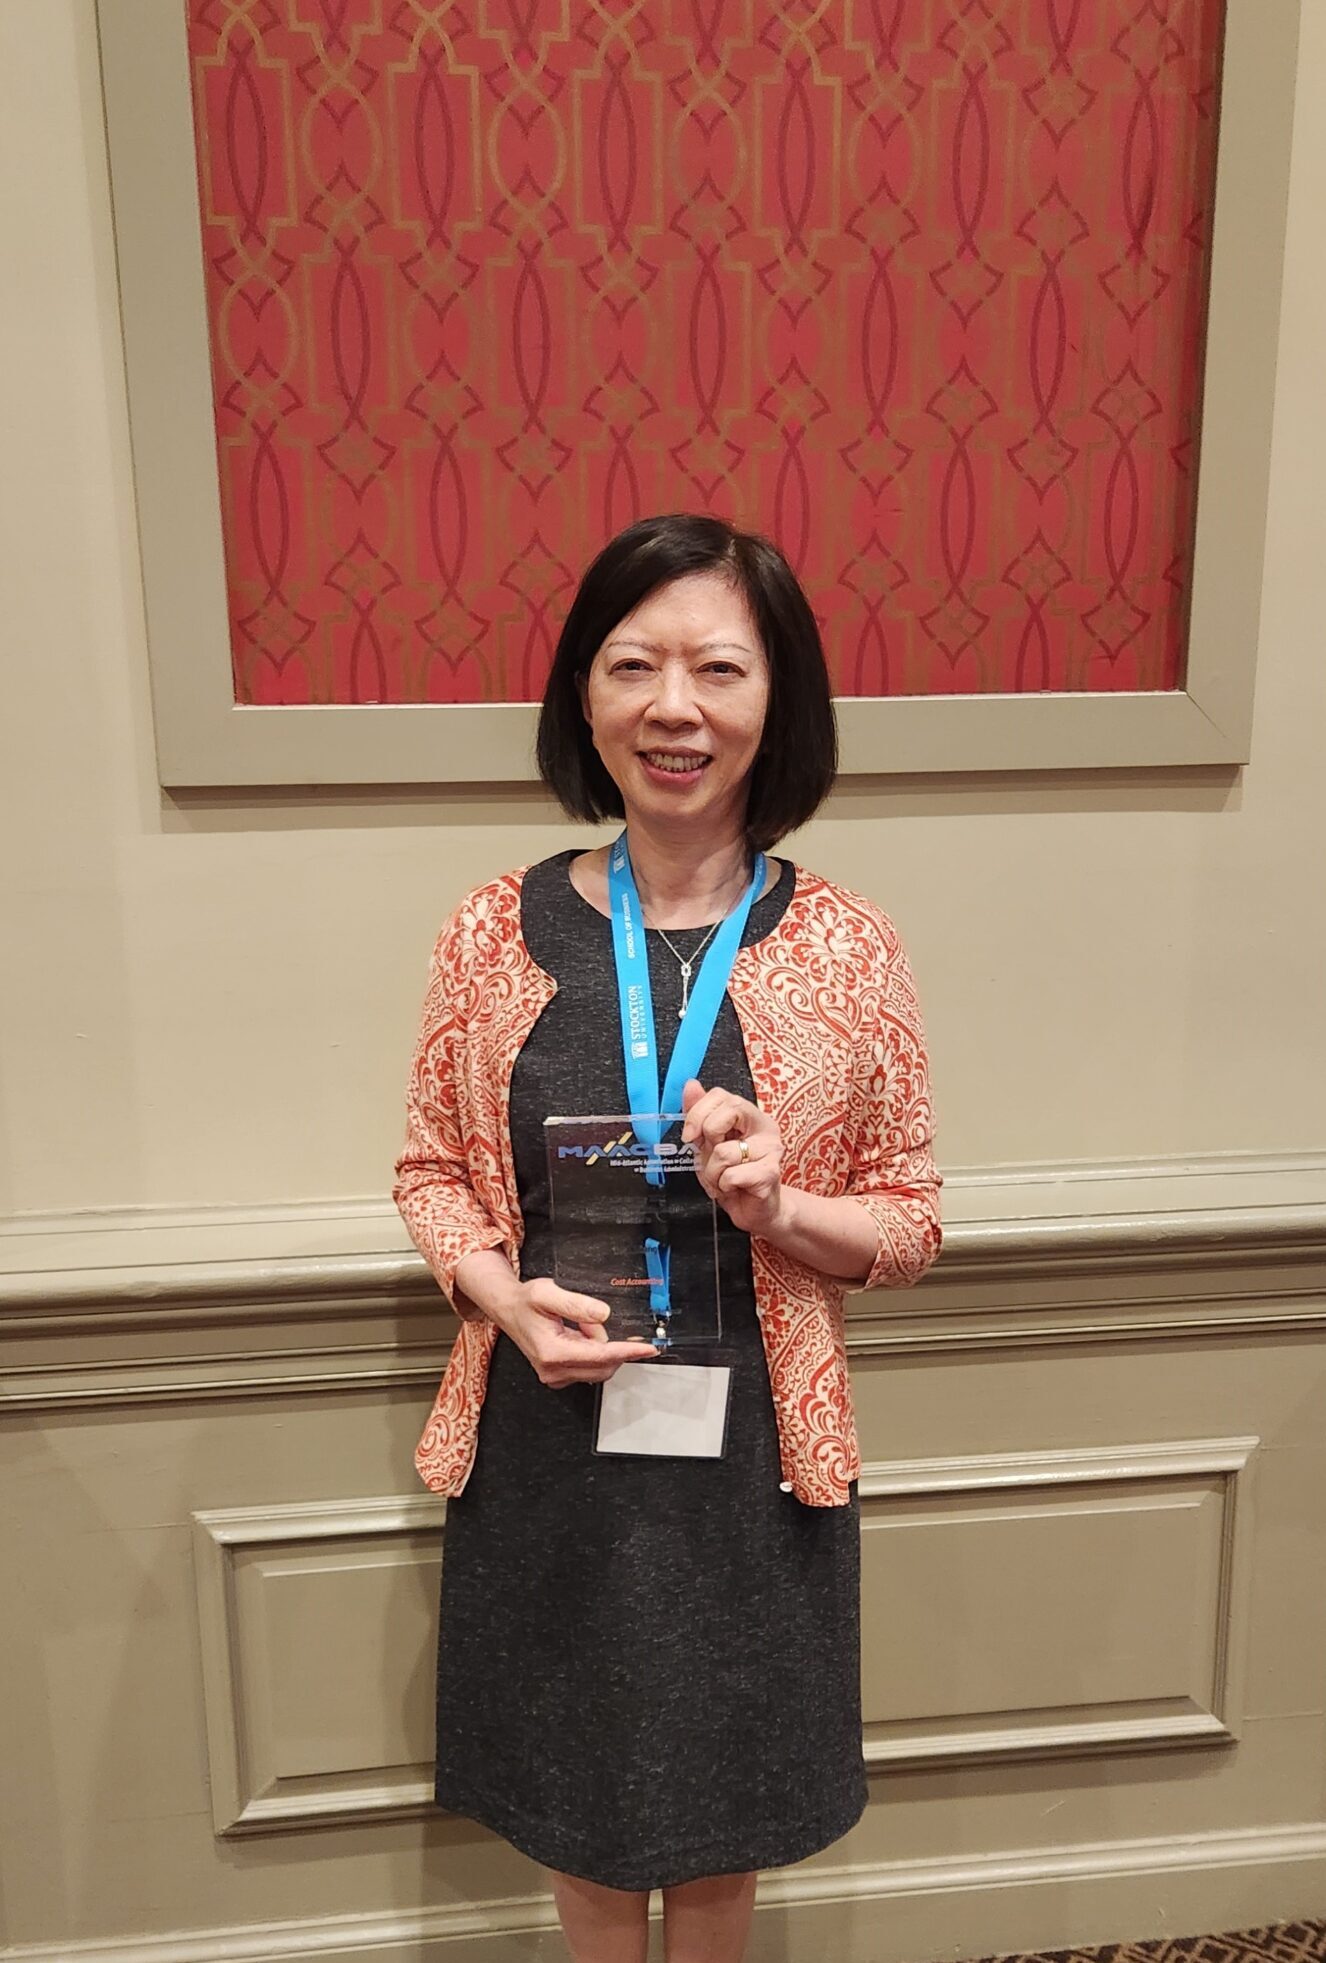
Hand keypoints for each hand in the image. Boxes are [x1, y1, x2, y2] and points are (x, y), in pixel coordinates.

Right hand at [488, 1276, 661, 1388]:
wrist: (508, 1310)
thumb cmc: (525, 1301)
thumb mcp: (548, 1293)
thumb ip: (577, 1304)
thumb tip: (604, 1315)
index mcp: (552, 1352)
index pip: (600, 1356)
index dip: (627, 1351)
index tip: (648, 1348)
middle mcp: (553, 1371)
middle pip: (603, 1365)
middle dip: (608, 1342)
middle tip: (590, 1319)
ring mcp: (555, 1376)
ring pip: (598, 1366)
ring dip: (598, 1345)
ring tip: (579, 1324)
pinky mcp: (558, 1376)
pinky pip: (589, 1367)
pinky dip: (592, 1350)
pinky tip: (577, 1335)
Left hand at [680, 1077, 784, 1236]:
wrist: (755, 1211)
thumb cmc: (733, 1177)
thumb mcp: (709, 1144)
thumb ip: (700, 1114)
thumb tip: (691, 1085)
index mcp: (751, 1115)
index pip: (721, 1095)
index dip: (698, 1113)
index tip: (690, 1135)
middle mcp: (766, 1127)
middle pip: (729, 1110)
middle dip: (708, 1138)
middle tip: (711, 1157)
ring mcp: (772, 1149)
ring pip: (723, 1152)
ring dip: (712, 1172)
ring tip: (723, 1179)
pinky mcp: (771, 1173)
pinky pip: (731, 1175)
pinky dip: (724, 1186)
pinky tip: (734, 1188)